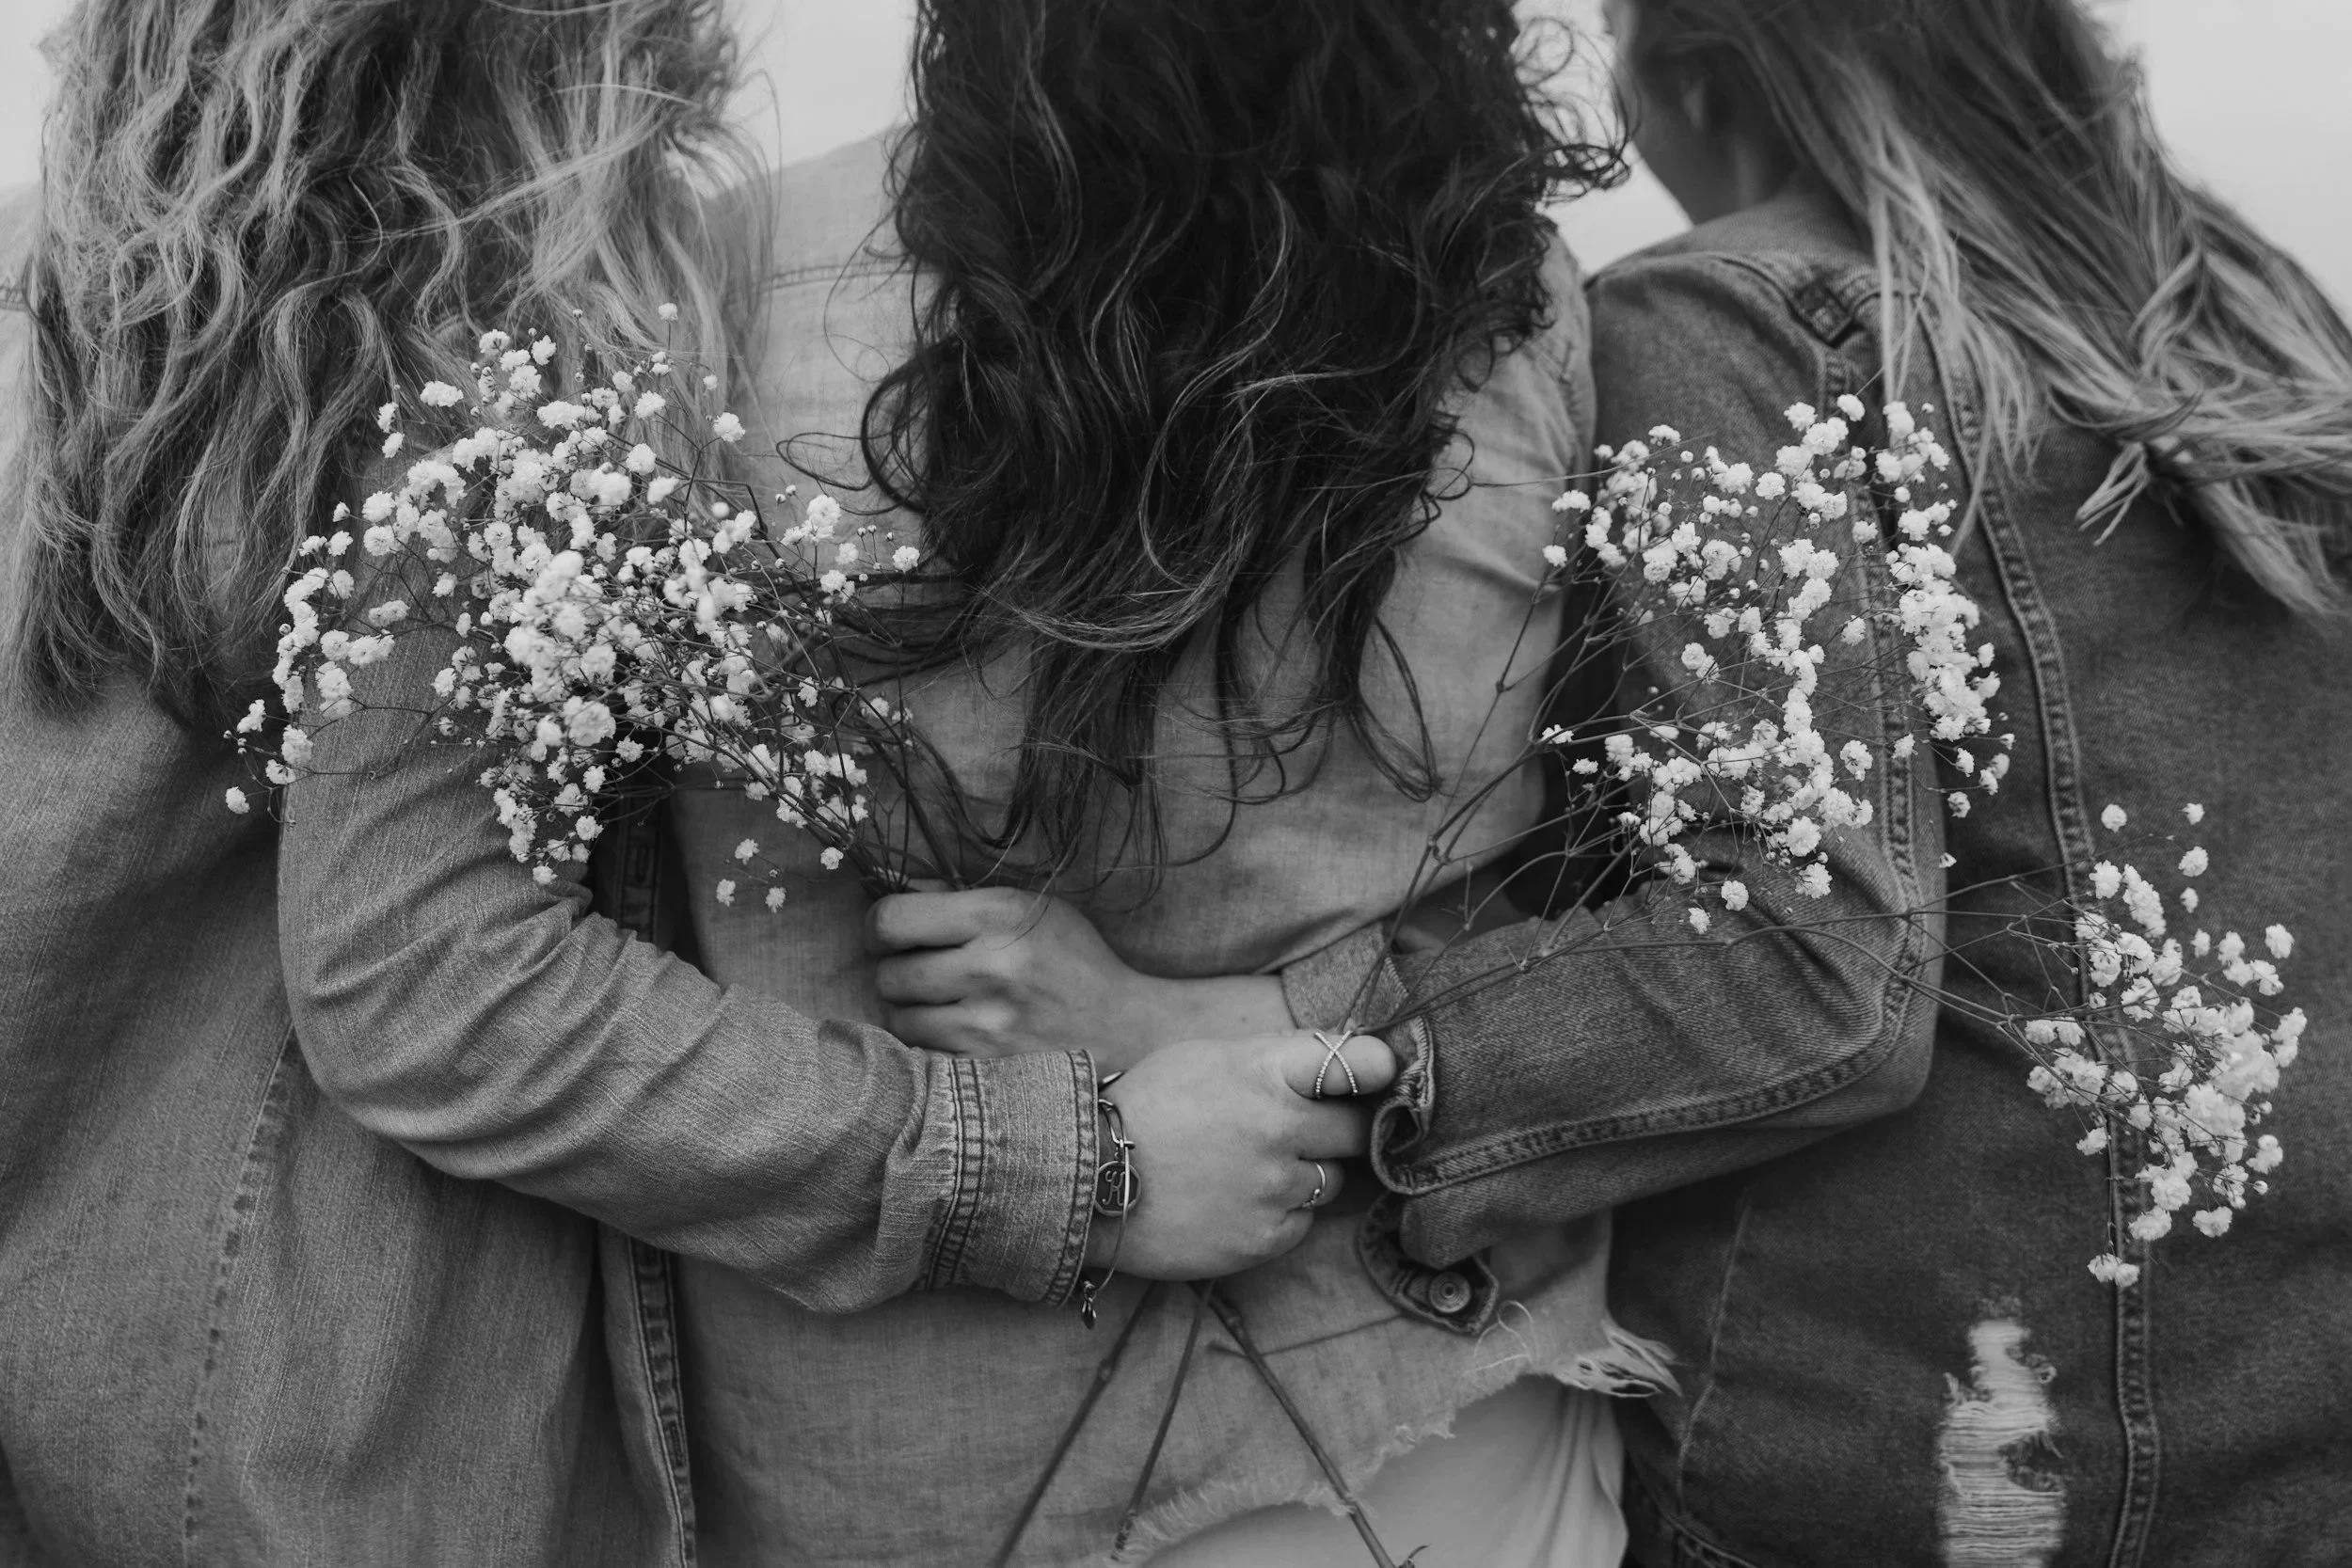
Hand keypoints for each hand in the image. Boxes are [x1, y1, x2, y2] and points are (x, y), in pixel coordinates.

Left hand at [867, 888, 1292, 1071]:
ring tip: (940, 1005)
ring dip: (911, 1012)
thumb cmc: (1073, 961)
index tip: (891, 936)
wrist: (1126, 1028)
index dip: (880, 929)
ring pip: (900, 1019)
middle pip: (888, 973)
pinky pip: (924, 1054)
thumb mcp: (1031, 909)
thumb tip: (894, 889)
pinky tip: (957, 1035)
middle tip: (921, 973)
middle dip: (897, 972)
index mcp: (998, 915)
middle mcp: (990, 966)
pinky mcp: (989, 1067)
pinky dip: (931, 1046)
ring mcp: (988, 1023)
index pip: (890, 920)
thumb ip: (962, 900)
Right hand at [1091, 1030, 1397, 1279]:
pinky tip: (1237, 1201)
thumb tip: (1340, 1057)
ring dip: (1305, 1173)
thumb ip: (1274, 1057)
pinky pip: (1302, 1222)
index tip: (1382, 1074)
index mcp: (1265, 1071)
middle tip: (1304, 1130)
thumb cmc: (1145, 1108)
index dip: (1377, 1067)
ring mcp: (1274, 1187)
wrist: (1085, 1180)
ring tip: (1251, 1169)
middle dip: (1339, 1127)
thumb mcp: (1206, 1057)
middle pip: (1356, 1129)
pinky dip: (1281, 1213)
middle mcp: (1279, 1128)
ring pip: (1330, 1179)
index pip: (1356, 1061)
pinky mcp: (1264, 1238)